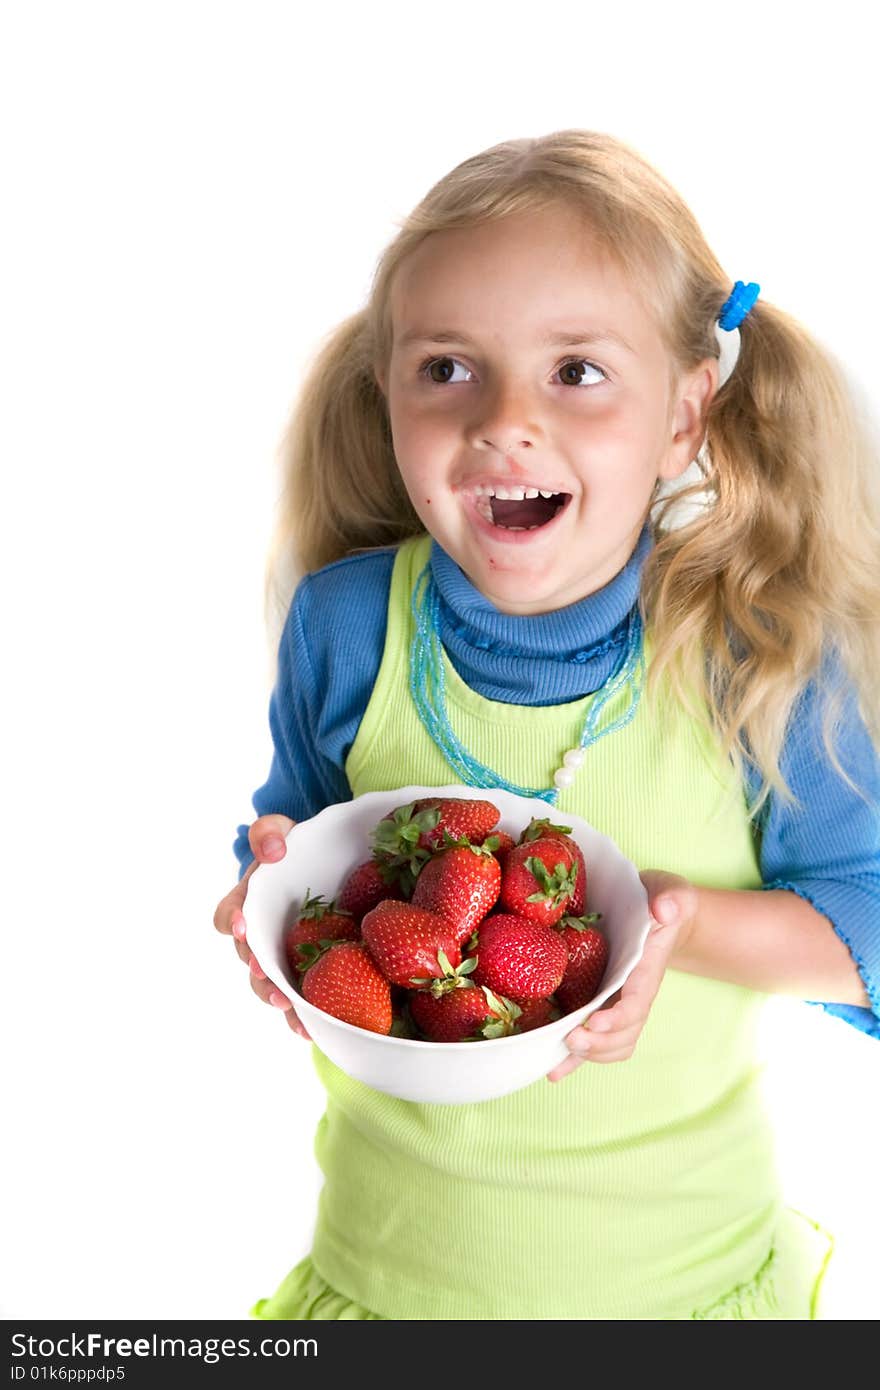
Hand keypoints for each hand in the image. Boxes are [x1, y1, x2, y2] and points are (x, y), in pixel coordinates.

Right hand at [213, 814, 310, 1039]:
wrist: (327, 863)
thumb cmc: (295, 849)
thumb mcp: (280, 832)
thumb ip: (269, 833)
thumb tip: (272, 851)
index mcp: (247, 903)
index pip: (228, 916)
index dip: (233, 923)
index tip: (243, 927)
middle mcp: (259, 934)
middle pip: (249, 960)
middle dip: (258, 975)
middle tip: (272, 983)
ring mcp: (281, 954)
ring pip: (270, 984)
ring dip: (277, 999)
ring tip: (291, 1011)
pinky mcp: (306, 969)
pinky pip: (300, 995)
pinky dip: (301, 1014)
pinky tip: (311, 1029)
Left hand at [546, 869, 697, 1080]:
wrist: (660, 913)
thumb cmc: (661, 901)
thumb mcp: (671, 891)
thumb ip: (671, 899)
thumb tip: (663, 911)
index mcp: (647, 971)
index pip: (636, 1003)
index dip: (617, 1017)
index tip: (595, 1021)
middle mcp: (634, 994)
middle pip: (623, 1034)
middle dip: (597, 1043)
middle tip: (570, 1039)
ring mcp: (618, 1004)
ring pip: (610, 1044)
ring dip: (586, 1055)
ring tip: (557, 1056)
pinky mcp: (601, 1004)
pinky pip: (593, 1039)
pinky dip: (574, 1058)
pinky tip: (552, 1068)